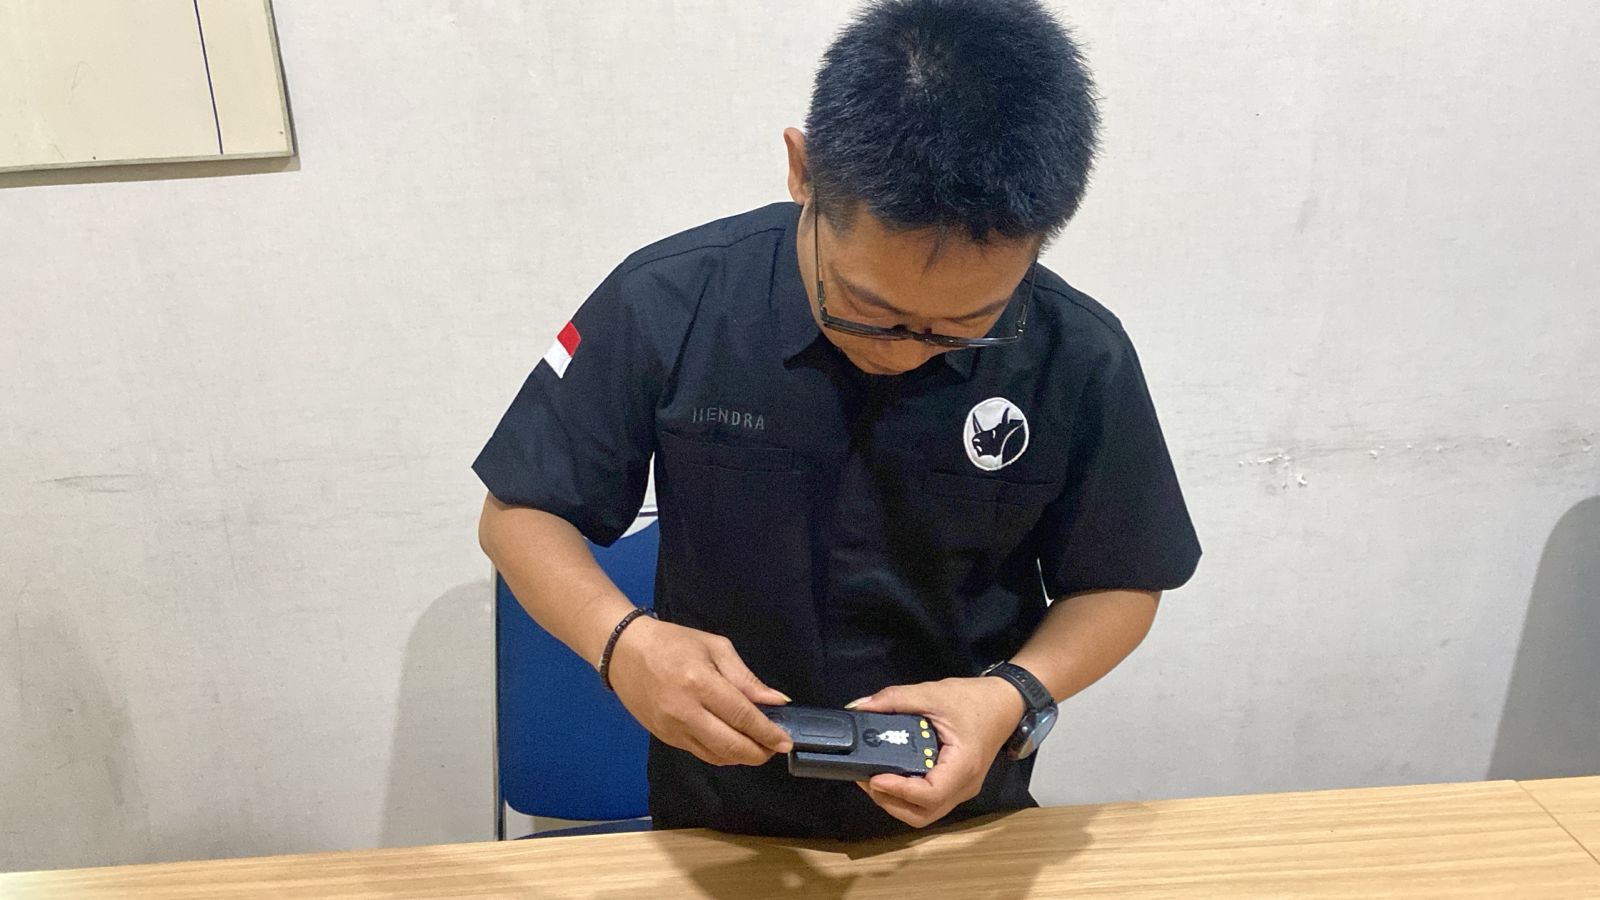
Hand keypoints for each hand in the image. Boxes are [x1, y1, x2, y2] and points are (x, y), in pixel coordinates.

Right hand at [607, 617, 794, 766]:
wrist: (624, 651)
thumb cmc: (672, 642)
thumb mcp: (715, 648)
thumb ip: (746, 678)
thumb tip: (776, 701)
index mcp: (700, 683)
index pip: (742, 716)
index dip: (768, 733)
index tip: (787, 741)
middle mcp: (685, 712)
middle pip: (731, 746)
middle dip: (759, 752)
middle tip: (776, 748)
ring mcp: (672, 729)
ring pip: (716, 756)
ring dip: (742, 757)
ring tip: (758, 746)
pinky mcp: (665, 738)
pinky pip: (701, 754)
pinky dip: (722, 754)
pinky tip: (733, 744)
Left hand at [846, 677, 1026, 827]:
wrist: (1006, 703)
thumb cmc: (976, 699)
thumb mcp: (933, 693)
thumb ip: (895, 699)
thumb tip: (860, 707)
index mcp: (963, 765)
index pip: (929, 795)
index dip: (898, 791)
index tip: (874, 777)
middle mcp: (964, 786)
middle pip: (922, 814)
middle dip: (890, 802)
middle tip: (867, 780)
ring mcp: (961, 790)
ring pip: (924, 813)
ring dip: (896, 803)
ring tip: (874, 779)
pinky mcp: (955, 786)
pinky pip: (928, 802)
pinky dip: (906, 797)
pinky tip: (891, 776)